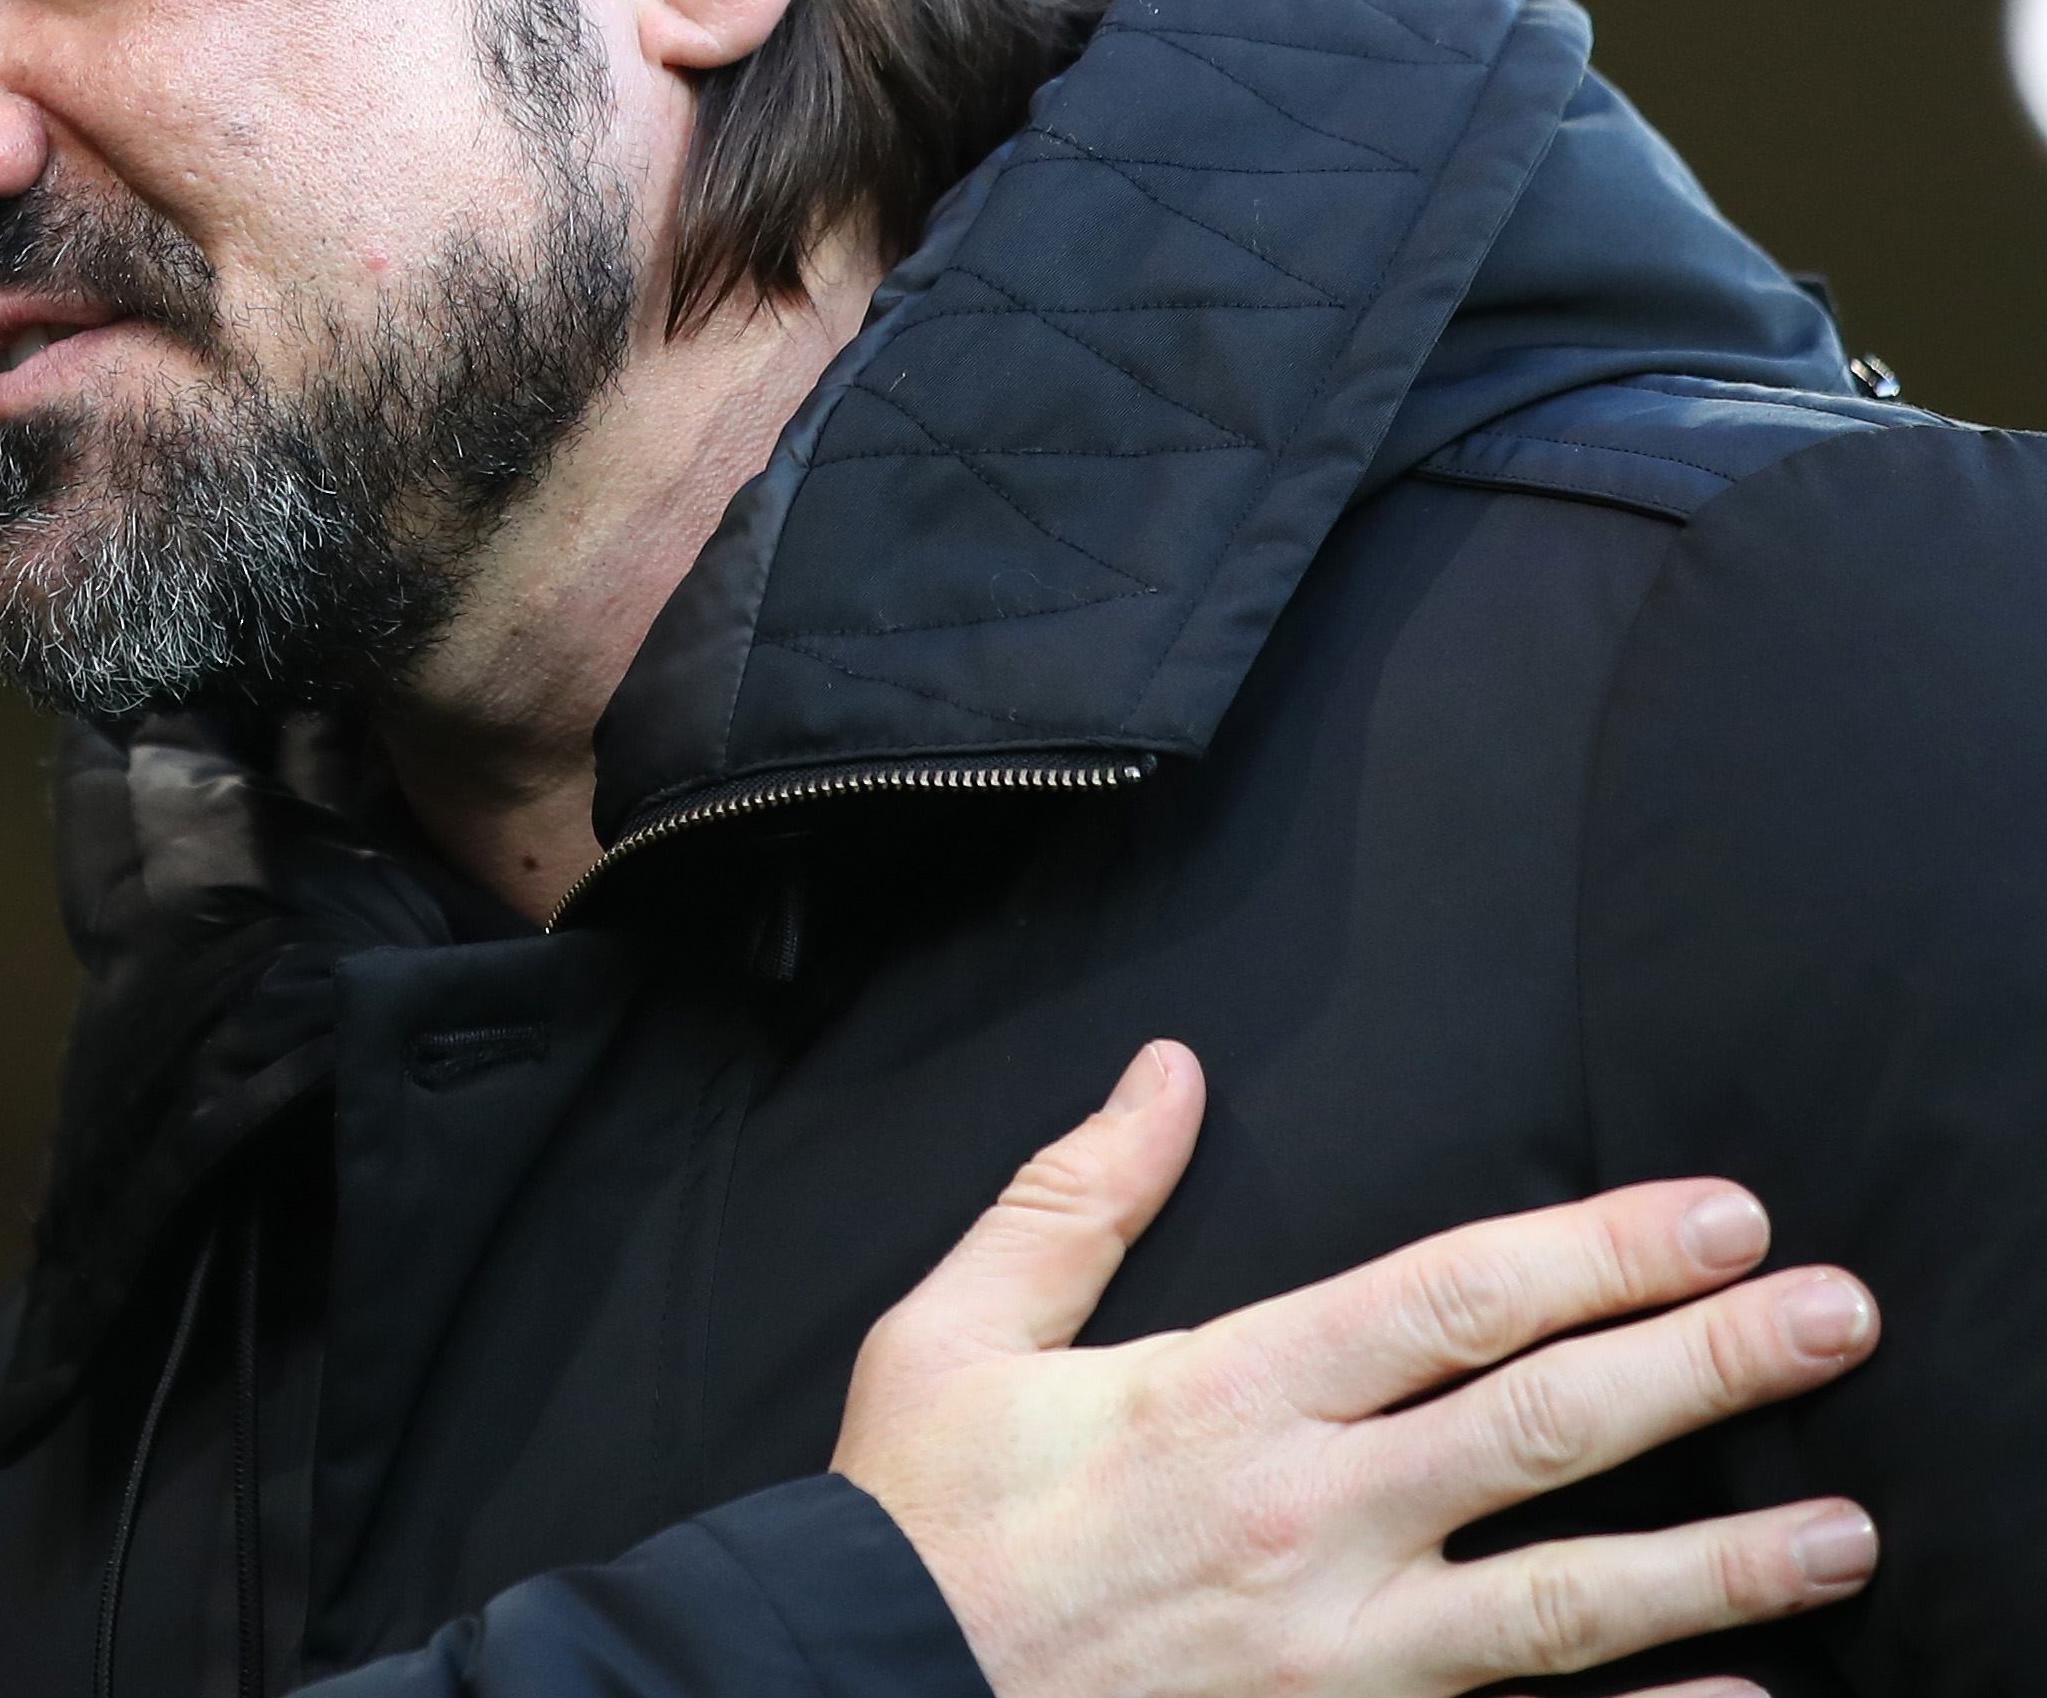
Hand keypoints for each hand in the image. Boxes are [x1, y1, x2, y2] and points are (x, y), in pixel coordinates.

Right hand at [835, 1042, 1880, 1697]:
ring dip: (1722, 1560)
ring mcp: (1337, 1651)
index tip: (1712, 1217)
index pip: (1452, 1299)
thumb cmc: (914, 1521)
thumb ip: (1075, 1197)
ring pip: (1567, 1599)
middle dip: (1707, 1366)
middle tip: (1836, 1319)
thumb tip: (1168, 1075)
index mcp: (1225, 1397)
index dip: (1597, 1250)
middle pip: (1545, 1426)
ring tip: (1849, 1530)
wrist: (862, 1691)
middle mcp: (1307, 1519)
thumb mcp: (954, 1331)